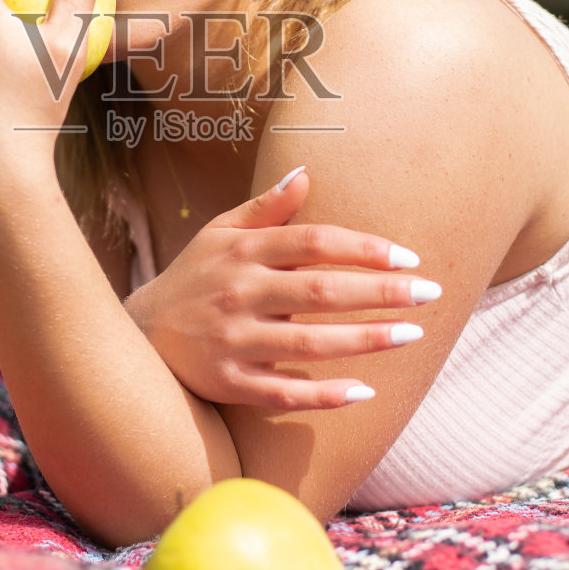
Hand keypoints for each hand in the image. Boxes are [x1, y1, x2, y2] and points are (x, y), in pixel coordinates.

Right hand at [124, 167, 441, 409]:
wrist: (138, 333)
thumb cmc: (193, 277)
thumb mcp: (219, 233)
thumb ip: (265, 209)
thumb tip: (306, 173)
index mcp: (244, 251)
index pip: (314, 243)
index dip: (364, 249)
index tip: (409, 257)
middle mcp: (240, 293)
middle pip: (320, 291)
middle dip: (379, 293)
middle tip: (430, 293)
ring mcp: (233, 340)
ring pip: (307, 344)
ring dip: (364, 340)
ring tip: (412, 335)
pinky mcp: (228, 382)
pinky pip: (281, 393)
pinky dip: (321, 395)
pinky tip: (364, 392)